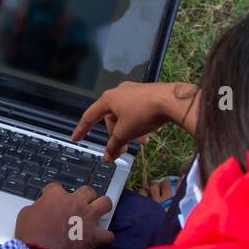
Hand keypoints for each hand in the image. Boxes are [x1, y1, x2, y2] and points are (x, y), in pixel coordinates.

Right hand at [14, 184, 114, 248]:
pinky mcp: (94, 236)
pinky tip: (101, 240)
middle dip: (84, 196)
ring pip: (106, 203)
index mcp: (56, 196)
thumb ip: (37, 207)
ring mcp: (87, 218)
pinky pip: (109, 235)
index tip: (51, 200)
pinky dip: (105, 238)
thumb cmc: (30, 236)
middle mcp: (75, 203)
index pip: (56, 187)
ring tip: (97, 213)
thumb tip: (41, 209)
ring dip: (102, 207)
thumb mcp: (25, 215)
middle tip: (79, 204)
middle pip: (87, 190)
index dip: (53, 194)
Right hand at [71, 81, 199, 161]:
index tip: (76, 139)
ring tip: (143, 142)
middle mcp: (119, 92)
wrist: (171, 100)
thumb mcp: (125, 133)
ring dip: (131, 131)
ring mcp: (134, 91)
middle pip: (112, 119)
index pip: (90, 116)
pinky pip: (139, 110)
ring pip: (127, 115)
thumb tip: (107, 158)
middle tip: (123, 149)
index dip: (82, 129)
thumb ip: (113, 145)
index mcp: (108, 99)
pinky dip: (141, 122)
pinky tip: (153, 130)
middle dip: (117, 135)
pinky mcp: (148, 92)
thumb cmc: (143, 114)